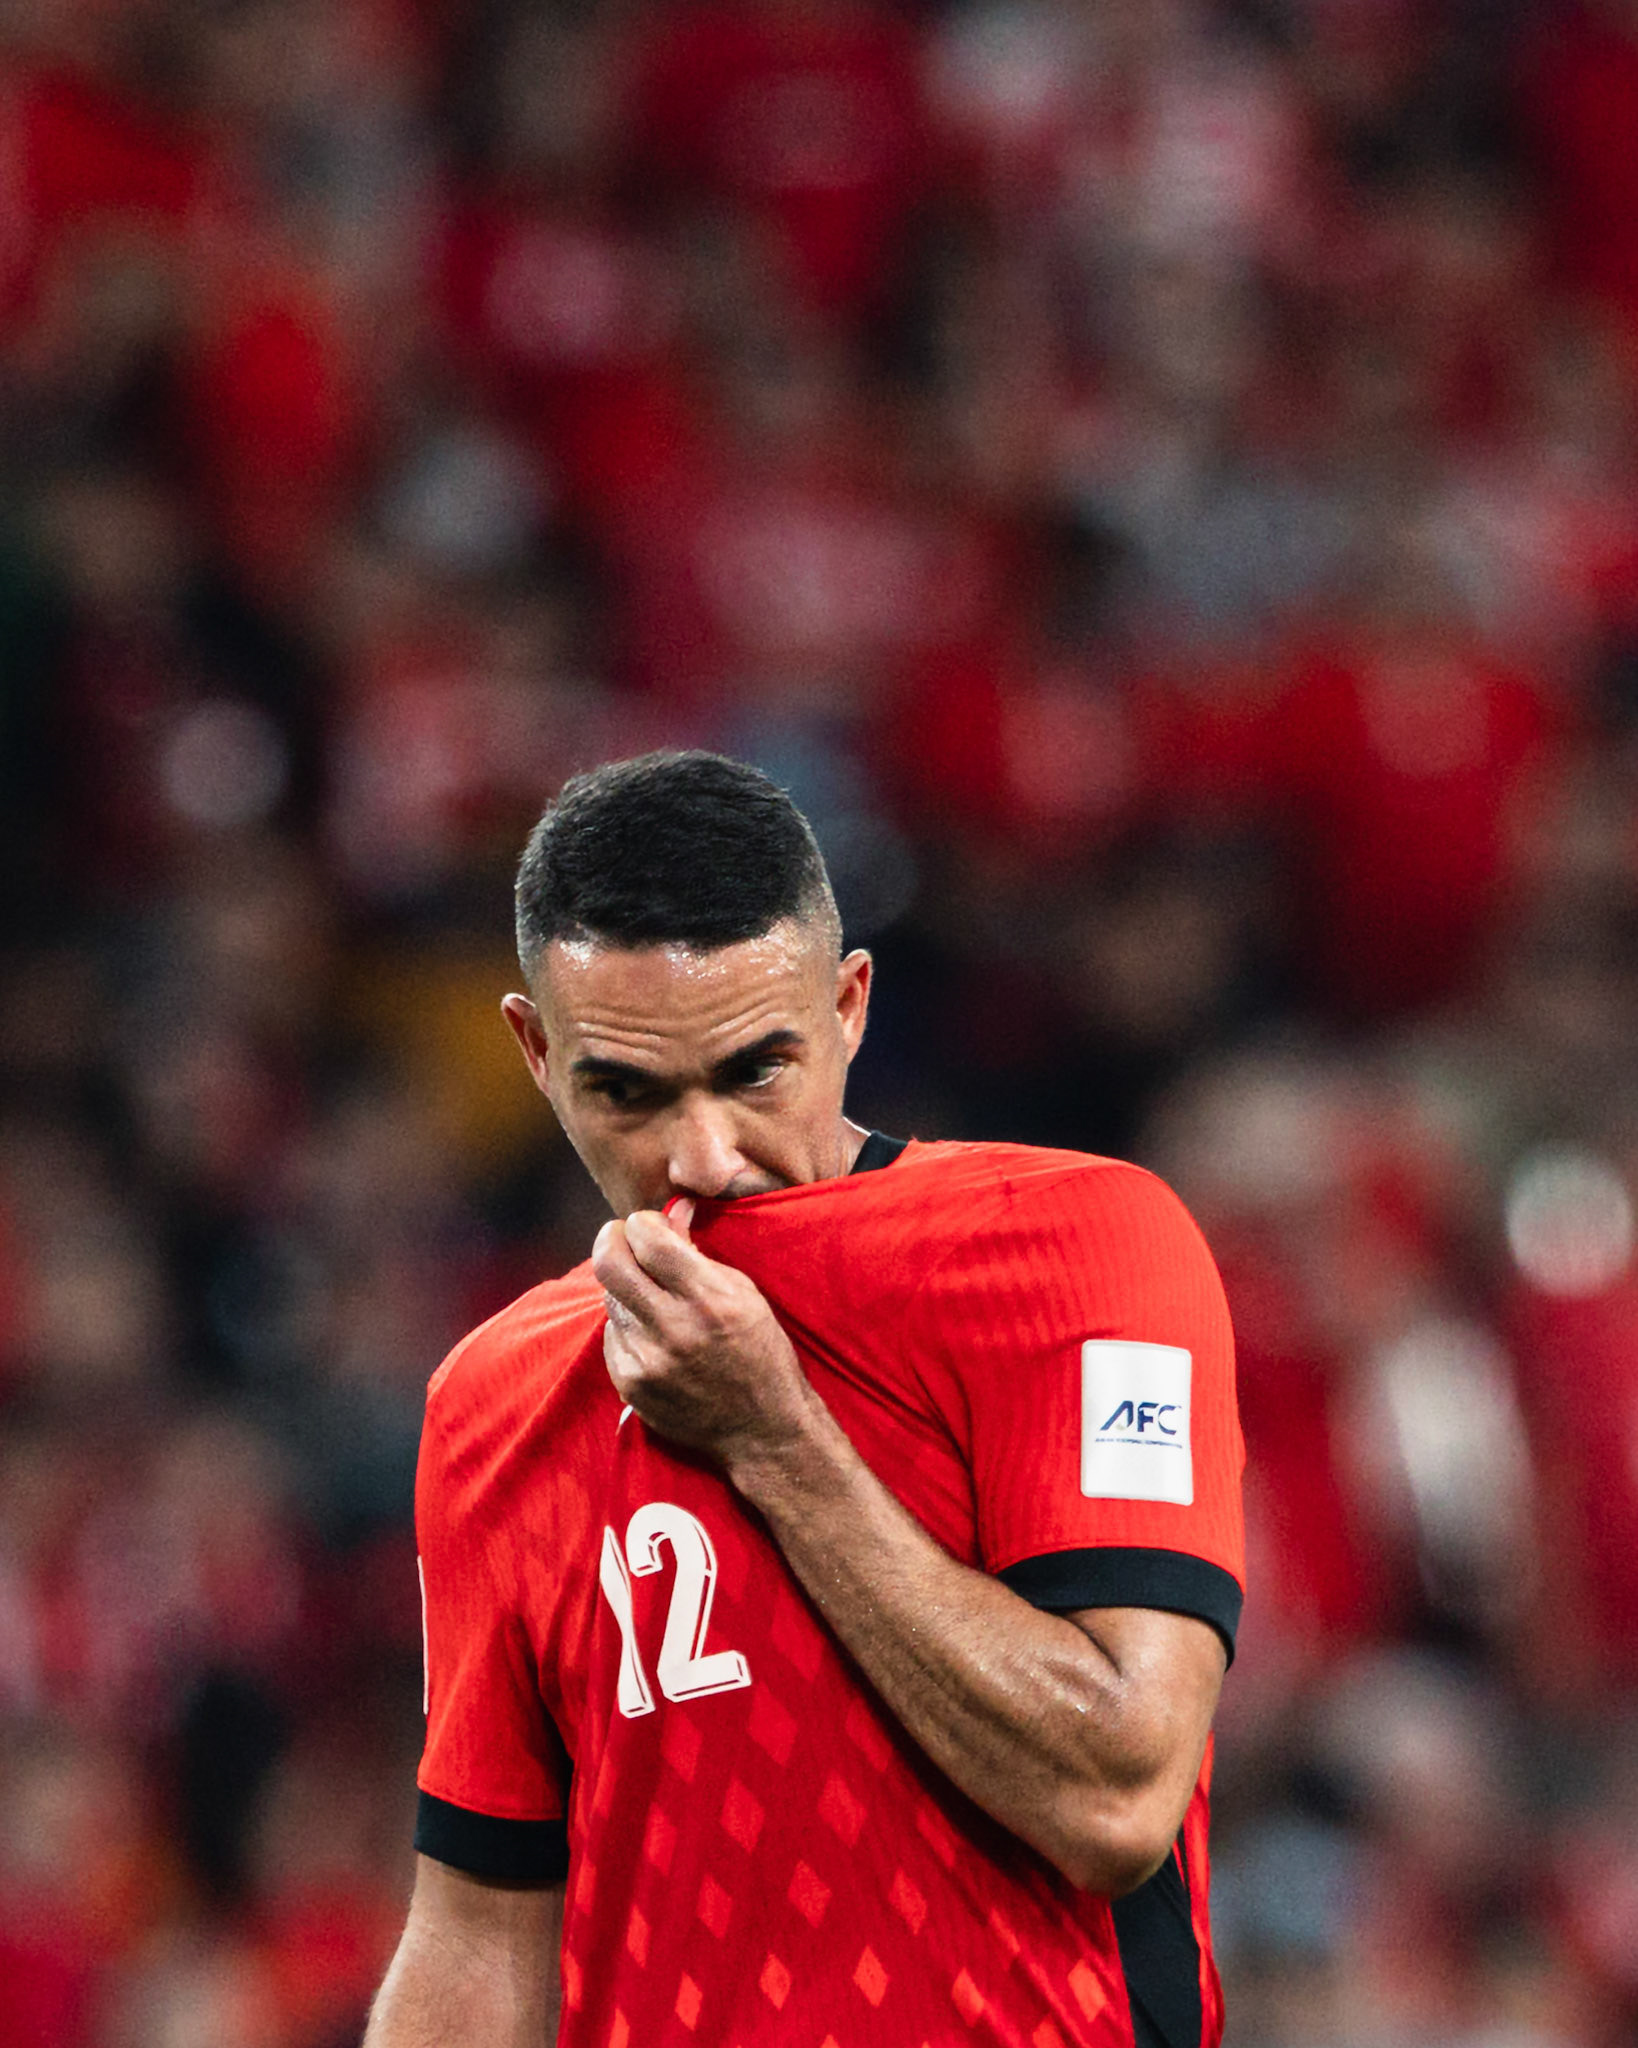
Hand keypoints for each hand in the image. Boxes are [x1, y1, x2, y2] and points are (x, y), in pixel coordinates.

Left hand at [591, 1203, 815, 1471]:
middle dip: (612, 1239)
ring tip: (652, 1295)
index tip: (648, 1226)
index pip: (647, 1238)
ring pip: (609, 1299)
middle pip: (610, 1263)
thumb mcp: (743, 1293)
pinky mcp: (631, 1385)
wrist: (762, 1429)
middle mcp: (673, 1328)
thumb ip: (699, 1251)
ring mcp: (647, 1361)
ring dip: (626, 1288)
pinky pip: (612, 1336)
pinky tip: (654, 1334)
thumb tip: (672, 1209)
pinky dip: (628, 1325)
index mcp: (708, 1298)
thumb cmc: (761, 1352)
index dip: (642, 1223)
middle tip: (622, 1239)